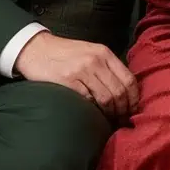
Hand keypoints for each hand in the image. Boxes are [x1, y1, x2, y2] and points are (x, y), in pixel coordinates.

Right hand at [14, 31, 138, 120]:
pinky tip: (94, 116)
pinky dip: (94, 111)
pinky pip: (88, 101)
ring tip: (110, 121)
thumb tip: (124, 90)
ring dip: (111, 113)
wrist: (36, 49)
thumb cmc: (65, 54)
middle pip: (120, 91)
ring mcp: (82, 71)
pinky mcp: (67, 82)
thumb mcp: (90, 52)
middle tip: (123, 120)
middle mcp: (96, 61)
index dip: (134, 98)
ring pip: (106, 98)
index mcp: (104, 53)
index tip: (134, 110)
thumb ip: (107, 67)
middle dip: (124, 110)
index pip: (129, 79)